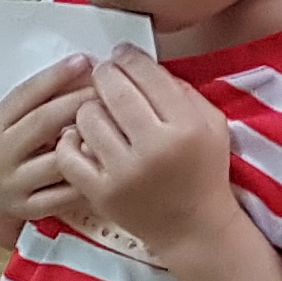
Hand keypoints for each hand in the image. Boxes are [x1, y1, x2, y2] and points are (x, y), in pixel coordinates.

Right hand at [0, 54, 90, 236]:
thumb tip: (88, 66)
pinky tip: (104, 163)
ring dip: (87, 142)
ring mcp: (14, 183)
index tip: (84, 60)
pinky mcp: (29, 208)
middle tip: (108, 90)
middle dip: (80, 101)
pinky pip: (66, 193)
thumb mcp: (16, 121)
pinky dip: (88, 177)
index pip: (26, 94)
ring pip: (58, 160)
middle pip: (43, 121)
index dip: (56, 75)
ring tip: (112, 128)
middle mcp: (1, 153)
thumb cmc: (12, 150)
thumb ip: (47, 96)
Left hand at [56, 52, 240, 261]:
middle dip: (104, 75)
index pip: (148, 77)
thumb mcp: (212, 124)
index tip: (120, 54)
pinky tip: (79, 136)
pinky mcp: (101, 193)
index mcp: (186, 126)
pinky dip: (69, 141)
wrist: (194, 226)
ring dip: (87, 107)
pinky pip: (70, 156)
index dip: (129, 58)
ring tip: (95, 108)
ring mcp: (124, 172)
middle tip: (101, 73)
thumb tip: (143, 66)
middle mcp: (154, 147)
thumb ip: (183, 92)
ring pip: (88, 119)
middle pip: (115, 93)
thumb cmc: (204, 171)